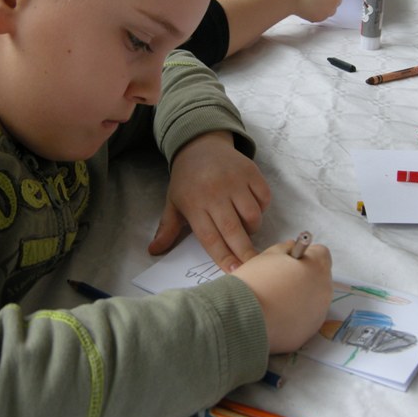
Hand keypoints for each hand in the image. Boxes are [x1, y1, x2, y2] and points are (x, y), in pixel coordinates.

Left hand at [150, 131, 270, 272]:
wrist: (200, 144)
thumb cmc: (187, 179)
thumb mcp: (173, 202)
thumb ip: (167, 228)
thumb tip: (153, 251)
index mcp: (194, 204)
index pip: (210, 237)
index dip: (223, 257)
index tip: (234, 272)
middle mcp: (215, 192)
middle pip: (233, 230)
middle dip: (245, 252)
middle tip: (253, 266)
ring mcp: (235, 181)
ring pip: (252, 215)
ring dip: (253, 228)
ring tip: (246, 229)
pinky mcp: (250, 171)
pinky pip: (264, 197)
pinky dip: (262, 207)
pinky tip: (252, 208)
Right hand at [232, 240, 332, 353]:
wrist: (242, 317)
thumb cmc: (255, 281)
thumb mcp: (268, 255)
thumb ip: (286, 248)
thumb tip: (292, 249)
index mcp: (316, 266)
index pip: (320, 253)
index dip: (304, 254)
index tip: (289, 261)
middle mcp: (324, 290)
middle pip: (319, 277)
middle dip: (304, 276)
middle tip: (279, 281)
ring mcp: (319, 314)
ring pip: (314, 299)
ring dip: (301, 297)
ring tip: (276, 300)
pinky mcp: (309, 332)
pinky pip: (306, 319)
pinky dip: (295, 316)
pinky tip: (276, 315)